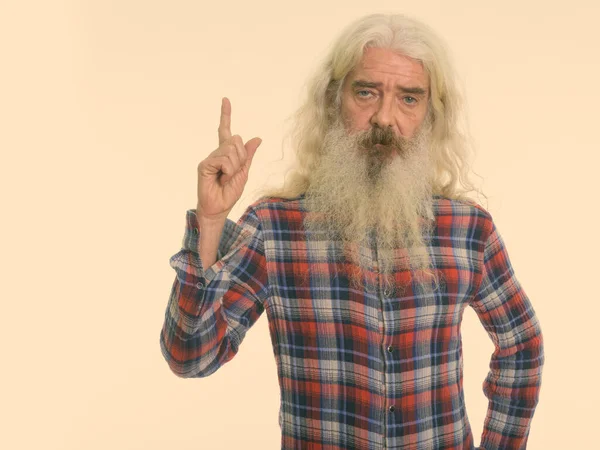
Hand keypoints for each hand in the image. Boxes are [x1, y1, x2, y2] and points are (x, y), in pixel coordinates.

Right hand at [196, 97, 261, 221]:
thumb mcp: (244, 172)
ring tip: (226, 178)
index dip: (225, 115)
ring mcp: (210, 158)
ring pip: (231, 150)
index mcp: (226, 154)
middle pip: (235, 141)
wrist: (219, 208)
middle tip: (233, 173)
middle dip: (241, 158)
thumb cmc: (229, 193)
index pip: (225, 131)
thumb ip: (248, 155)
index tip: (226, 100)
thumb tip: (257, 138)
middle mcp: (217, 153)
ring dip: (234, 167)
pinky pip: (222, 160)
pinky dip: (227, 170)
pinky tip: (221, 178)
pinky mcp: (204, 164)